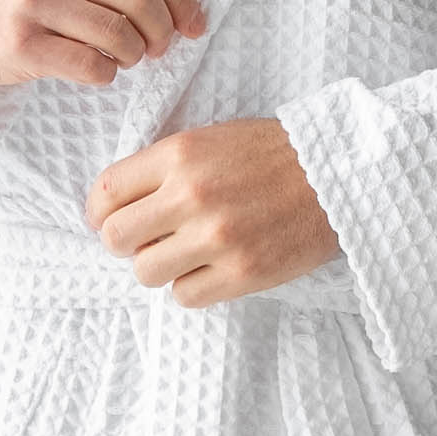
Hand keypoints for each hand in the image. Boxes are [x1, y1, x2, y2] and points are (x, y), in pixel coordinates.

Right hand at [0, 0, 204, 88]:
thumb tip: (180, 5)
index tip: (195, 25)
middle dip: (162, 32)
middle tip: (159, 48)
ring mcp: (33, 0)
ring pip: (118, 34)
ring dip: (134, 55)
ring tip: (125, 58)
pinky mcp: (20, 43)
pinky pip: (90, 66)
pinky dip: (107, 74)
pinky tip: (97, 70)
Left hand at [86, 118, 338, 308]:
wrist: (337, 173)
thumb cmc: (273, 155)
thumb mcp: (211, 140)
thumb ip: (164, 168)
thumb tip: (118, 208)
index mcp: (180, 154)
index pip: (106, 192)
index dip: (99, 213)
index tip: (108, 220)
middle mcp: (192, 195)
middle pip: (116, 238)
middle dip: (125, 243)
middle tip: (146, 240)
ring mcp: (217, 237)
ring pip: (145, 272)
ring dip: (158, 267)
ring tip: (184, 255)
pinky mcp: (242, 273)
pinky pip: (184, 296)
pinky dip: (192, 286)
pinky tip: (212, 268)